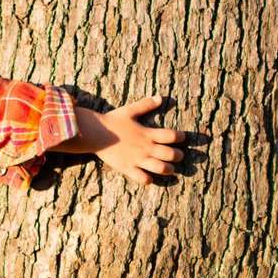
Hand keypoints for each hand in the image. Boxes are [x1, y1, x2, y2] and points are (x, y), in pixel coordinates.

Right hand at [58, 96, 185, 185]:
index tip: (182, 137)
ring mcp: (137, 159)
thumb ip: (146, 105)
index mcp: (147, 133)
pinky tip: (150, 177)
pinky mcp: (128, 168)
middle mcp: (145, 148)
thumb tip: (160, 97)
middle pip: (170, 154)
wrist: (95, 133)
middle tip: (179, 156)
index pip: (171, 136)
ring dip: (169, 169)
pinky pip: (142, 178)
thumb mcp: (130, 110)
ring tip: (170, 169)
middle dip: (178, 156)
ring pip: (160, 168)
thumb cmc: (112, 121)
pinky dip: (149, 180)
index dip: (180, 137)